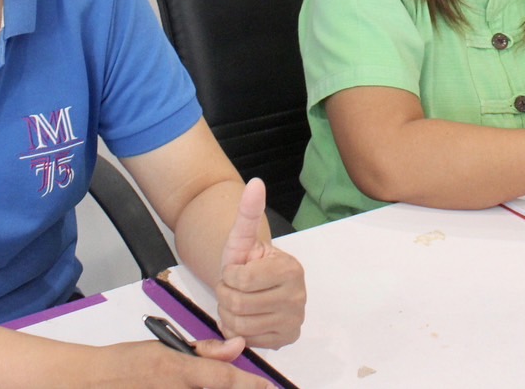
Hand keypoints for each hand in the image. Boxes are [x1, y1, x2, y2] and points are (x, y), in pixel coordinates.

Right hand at [100, 339, 271, 387]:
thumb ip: (204, 351)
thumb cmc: (128, 362)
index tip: (268, 387)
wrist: (94, 381)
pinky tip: (194, 388)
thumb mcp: (165, 347)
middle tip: (252, 387)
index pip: (224, 378)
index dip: (250, 384)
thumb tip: (237, 345)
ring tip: (222, 385)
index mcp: (179, 371)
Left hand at [215, 179, 305, 347]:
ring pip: (239, 325)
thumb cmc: (248, 261)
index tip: (235, 270)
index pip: (241, 279)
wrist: (256, 285)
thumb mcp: (243, 238)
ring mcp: (294, 320)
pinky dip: (237, 330)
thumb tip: (255, 183)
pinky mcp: (286, 339)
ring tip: (238, 300)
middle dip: (226, 295)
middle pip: (238, 304)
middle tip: (234, 287)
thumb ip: (248, 212)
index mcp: (290, 268)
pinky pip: (247, 340)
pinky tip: (245, 316)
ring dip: (228, 313)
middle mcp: (298, 296)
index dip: (229, 275)